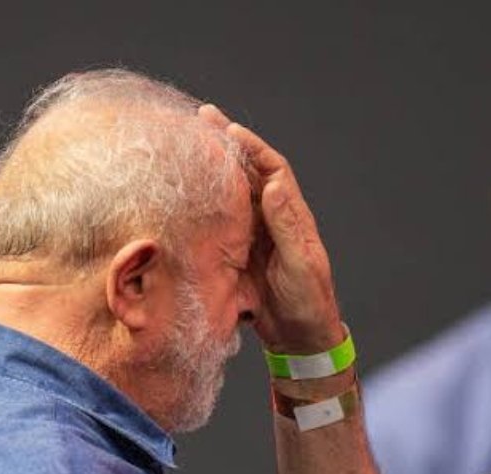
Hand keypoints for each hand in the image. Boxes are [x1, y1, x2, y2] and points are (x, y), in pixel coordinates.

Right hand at [197, 104, 344, 352]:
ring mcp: (253, 235)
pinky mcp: (236, 252)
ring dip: (212, 170)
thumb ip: (288, 226)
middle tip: (201, 118)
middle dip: (226, 146)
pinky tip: (182, 192)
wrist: (299, 338)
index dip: (253, 147)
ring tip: (185, 144)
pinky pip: (218, 222)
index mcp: (292, 217)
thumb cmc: (308, 302)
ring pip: (230, 194)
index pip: (274, 171)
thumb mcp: (302, 265)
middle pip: (249, 174)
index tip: (229, 128)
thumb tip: (276, 183)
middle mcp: (272, 220)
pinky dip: (202, 205)